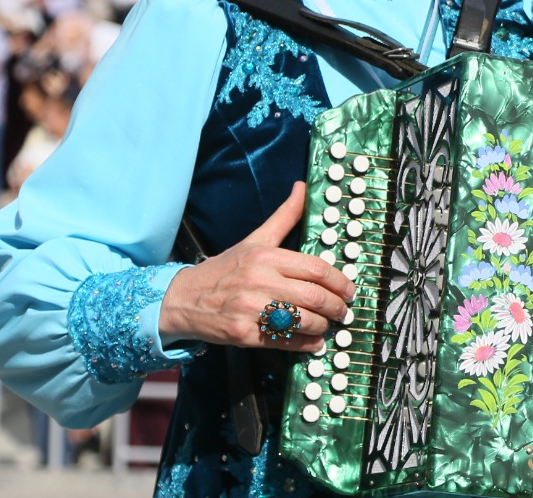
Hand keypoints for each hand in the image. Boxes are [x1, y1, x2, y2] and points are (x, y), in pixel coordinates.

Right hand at [159, 182, 354, 350]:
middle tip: (343, 311)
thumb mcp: (255, 239)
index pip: (316, 269)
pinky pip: (285, 341)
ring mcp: (251, 310)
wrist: (183, 298)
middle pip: (315, 296)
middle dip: (336, 307)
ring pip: (303, 320)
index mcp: (266, 257)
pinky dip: (306, 344)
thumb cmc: (225, 269)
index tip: (349, 290)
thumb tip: (302, 187)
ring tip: (327, 325)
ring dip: (323, 326)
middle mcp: (260, 281)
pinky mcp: (244, 334)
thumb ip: (284, 216)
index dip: (340, 282)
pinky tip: (314, 342)